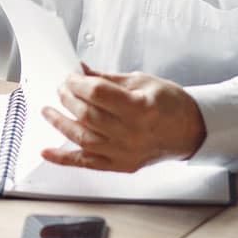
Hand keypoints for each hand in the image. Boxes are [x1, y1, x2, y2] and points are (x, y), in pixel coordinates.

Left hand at [40, 63, 206, 171]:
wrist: (191, 130)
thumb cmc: (169, 104)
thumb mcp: (141, 81)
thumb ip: (106, 79)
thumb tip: (79, 72)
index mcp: (141, 107)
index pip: (97, 94)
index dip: (78, 83)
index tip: (69, 77)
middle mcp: (133, 133)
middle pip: (87, 115)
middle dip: (68, 99)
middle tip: (60, 89)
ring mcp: (126, 153)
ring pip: (82, 139)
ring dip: (60, 123)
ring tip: (48, 111)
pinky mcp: (121, 165)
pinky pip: (86, 163)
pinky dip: (64, 158)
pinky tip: (47, 151)